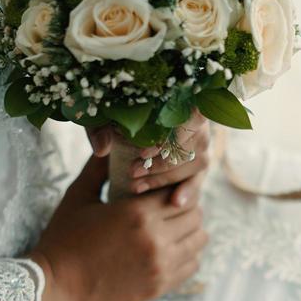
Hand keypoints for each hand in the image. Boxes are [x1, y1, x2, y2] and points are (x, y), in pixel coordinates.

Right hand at [26, 154, 207, 300]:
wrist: (56, 289)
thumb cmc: (63, 240)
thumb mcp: (78, 197)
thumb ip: (98, 169)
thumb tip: (110, 144)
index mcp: (137, 213)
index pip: (178, 189)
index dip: (172, 185)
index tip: (161, 186)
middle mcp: (156, 239)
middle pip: (194, 213)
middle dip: (183, 205)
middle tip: (167, 205)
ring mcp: (161, 266)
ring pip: (199, 238)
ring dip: (189, 229)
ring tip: (171, 226)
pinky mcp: (160, 286)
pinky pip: (192, 265)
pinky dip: (187, 254)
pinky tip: (170, 248)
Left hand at [85, 109, 210, 207]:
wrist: (120, 119)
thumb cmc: (114, 113)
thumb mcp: (101, 115)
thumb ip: (98, 127)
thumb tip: (102, 148)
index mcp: (179, 97)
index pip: (190, 115)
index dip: (169, 136)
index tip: (142, 153)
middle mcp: (196, 119)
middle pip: (194, 142)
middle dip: (162, 162)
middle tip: (132, 173)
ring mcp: (201, 142)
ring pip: (197, 161)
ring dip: (166, 177)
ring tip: (137, 187)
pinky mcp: (198, 163)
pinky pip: (199, 177)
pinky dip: (188, 190)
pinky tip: (175, 202)